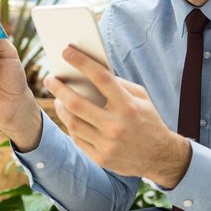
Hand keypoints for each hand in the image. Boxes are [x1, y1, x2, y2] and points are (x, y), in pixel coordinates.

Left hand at [46, 45, 191, 187]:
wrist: (160, 157)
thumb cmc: (148, 120)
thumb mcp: (142, 98)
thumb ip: (119, 84)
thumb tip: (91, 72)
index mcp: (128, 106)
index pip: (101, 78)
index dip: (82, 62)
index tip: (66, 52)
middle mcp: (116, 126)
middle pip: (77, 103)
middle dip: (59, 88)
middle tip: (50, 79)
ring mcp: (107, 144)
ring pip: (72, 122)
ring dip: (61, 107)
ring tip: (58, 98)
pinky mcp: (101, 158)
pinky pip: (77, 138)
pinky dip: (71, 125)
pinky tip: (69, 116)